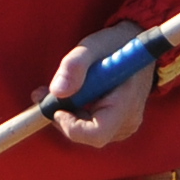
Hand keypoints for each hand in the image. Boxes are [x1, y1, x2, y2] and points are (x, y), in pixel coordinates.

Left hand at [40, 21, 148, 148]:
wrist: (135, 45)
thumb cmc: (114, 44)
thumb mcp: (92, 46)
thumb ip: (74, 66)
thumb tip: (57, 91)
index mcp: (125, 103)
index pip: (96, 134)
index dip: (71, 126)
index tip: (56, 108)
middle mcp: (128, 120)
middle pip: (87, 135)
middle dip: (63, 117)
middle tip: (44, 95)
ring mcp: (125, 125)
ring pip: (87, 132)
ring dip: (68, 115)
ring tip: (58, 90)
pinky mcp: (119, 125)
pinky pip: (92, 128)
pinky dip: (76, 114)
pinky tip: (72, 95)